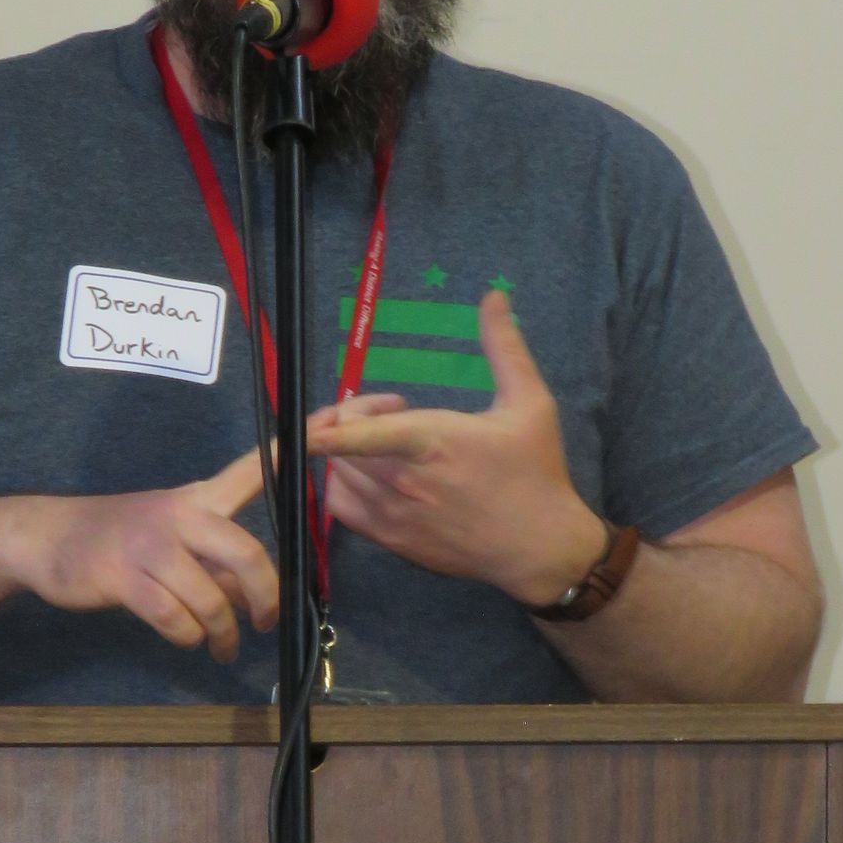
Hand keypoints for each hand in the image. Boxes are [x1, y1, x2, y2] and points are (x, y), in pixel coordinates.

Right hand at [0, 447, 276, 660]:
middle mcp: (180, 515)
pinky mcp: (123, 579)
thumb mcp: (176, 540)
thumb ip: (219, 564)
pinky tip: (185, 637)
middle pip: (246, 553)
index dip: (293, 448)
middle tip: (267, 622)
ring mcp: (151, 546)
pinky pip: (174, 618)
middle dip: (266, 597)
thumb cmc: (121, 539)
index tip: (333, 418)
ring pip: (211, 600)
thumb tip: (255, 597)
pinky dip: (187, 637)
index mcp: (199, 499)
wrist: (49, 539)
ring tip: (223, 647)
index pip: (252, 469)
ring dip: (223, 633)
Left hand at [307, 290, 606, 605]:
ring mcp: (394, 515)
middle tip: (391, 411)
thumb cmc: (536, 471)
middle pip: (344, 443)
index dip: (324, 430)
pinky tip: (370, 472)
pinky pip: (341, 507)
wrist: (539, 547)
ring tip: (385, 443)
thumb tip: (494, 295)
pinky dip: (342, 483)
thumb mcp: (530, 403)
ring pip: (339, 474)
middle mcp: (405, 481)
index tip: (303, 426)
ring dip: (348, 450)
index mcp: (433, 442)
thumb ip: (505, 347)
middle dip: (356, 416)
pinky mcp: (392, 540)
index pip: (362, 435)